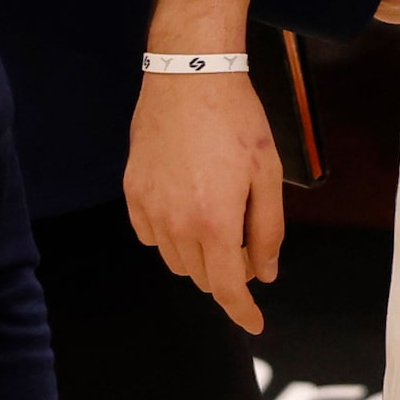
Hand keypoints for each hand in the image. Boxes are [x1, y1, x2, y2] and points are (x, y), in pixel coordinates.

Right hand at [124, 69, 282, 333]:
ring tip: (217, 218)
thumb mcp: (267, 174)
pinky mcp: (132, 192)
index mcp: (215, 223)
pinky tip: (186, 209)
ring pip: (174, 260)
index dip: (242, 312)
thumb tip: (264, 272)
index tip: (255, 325)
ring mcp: (149, 208)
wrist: (190, 74)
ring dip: (198, 256)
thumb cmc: (237, 120)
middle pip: (201, 276)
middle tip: (246, 239)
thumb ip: (268, 230)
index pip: (227, 288)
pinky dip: (169, 236)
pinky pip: (149, 235)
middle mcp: (176, 224)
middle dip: (227, 271)